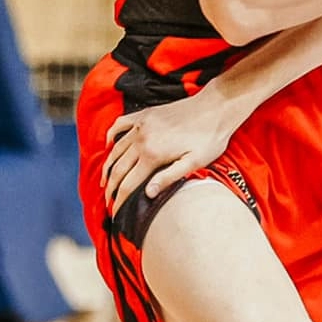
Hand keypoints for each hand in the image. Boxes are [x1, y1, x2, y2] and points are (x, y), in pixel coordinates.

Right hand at [103, 90, 238, 215]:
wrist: (217, 107)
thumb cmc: (210, 137)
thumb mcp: (195, 162)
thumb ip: (170, 177)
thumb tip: (148, 193)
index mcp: (153, 155)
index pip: (128, 184)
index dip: (119, 201)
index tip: (115, 214)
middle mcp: (141, 139)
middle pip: (118, 169)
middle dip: (110, 188)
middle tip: (107, 202)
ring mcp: (141, 125)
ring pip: (116, 150)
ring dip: (108, 167)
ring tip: (105, 182)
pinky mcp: (145, 115)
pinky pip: (120, 124)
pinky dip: (111, 136)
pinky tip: (109, 145)